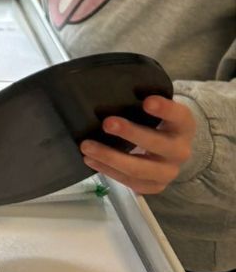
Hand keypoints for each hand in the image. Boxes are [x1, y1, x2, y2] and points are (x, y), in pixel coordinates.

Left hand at [79, 96, 196, 194]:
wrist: (170, 148)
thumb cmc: (155, 121)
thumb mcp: (155, 108)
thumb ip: (138, 100)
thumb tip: (102, 86)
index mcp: (184, 125)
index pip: (179, 116)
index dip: (165, 109)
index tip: (147, 102)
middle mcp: (180, 150)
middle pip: (158, 144)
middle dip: (131, 134)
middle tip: (107, 123)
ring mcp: (169, 171)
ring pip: (140, 169)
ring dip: (111, 158)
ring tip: (87, 146)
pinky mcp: (155, 186)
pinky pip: (131, 182)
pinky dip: (108, 171)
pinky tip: (90, 160)